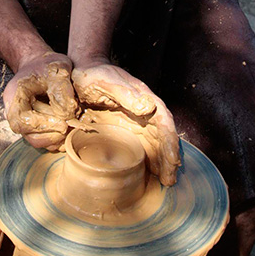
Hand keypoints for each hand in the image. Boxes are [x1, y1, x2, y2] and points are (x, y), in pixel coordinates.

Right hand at [3, 52, 78, 150]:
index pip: (22, 121)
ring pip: (38, 141)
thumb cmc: (47, 65)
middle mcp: (16, 113)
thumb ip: (62, 88)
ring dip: (57, 138)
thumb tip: (67, 113)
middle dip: (53, 133)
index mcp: (15, 97)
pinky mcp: (35, 128)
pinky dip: (59, 139)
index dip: (42, 125)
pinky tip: (71, 129)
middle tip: (71, 125)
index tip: (63, 122)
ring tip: (72, 127)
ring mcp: (25, 122)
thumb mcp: (57, 68)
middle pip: (29, 135)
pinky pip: (45, 140)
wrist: (42, 66)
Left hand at [71, 61, 180, 185]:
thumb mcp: (105, 81)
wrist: (81, 73)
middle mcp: (144, 113)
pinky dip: (146, 162)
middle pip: (163, 138)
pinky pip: (139, 148)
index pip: (164, 122)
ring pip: (154, 145)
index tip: (173, 160)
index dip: (170, 142)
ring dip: (161, 163)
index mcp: (143, 98)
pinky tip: (148, 176)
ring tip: (164, 183)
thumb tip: (149, 107)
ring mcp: (135, 123)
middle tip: (169, 181)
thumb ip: (126, 94)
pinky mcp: (124, 132)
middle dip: (169, 159)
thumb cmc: (93, 75)